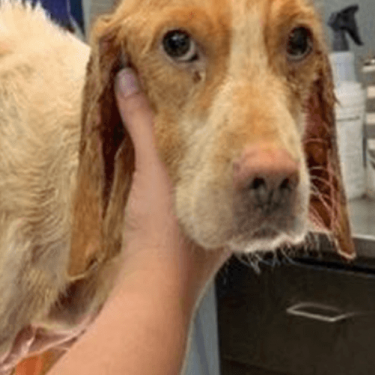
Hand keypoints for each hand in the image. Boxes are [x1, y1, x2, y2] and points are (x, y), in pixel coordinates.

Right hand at [113, 67, 228, 294]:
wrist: (149, 293)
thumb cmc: (166, 242)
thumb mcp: (153, 170)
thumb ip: (142, 124)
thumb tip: (129, 80)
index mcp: (237, 197)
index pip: (246, 154)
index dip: (241, 126)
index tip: (237, 101)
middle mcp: (230, 214)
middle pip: (225, 168)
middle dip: (215, 143)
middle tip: (210, 115)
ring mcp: (208, 231)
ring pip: (205, 185)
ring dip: (193, 164)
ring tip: (181, 139)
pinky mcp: (183, 243)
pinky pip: (185, 201)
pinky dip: (175, 183)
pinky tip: (158, 178)